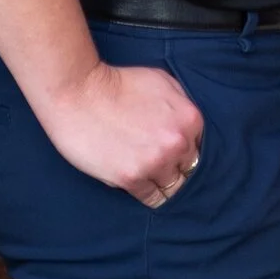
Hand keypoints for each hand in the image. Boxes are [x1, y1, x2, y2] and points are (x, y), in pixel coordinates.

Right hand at [33, 61, 203, 207]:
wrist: (79, 93)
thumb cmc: (119, 83)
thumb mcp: (163, 81)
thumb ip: (182, 104)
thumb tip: (189, 127)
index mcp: (190, 119)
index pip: (200, 148)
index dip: (186, 150)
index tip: (175, 153)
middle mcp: (178, 143)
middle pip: (189, 169)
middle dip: (177, 168)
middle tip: (163, 167)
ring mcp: (155, 163)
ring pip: (173, 187)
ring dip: (164, 183)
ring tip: (153, 179)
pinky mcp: (131, 178)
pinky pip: (152, 197)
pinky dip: (150, 195)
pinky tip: (143, 187)